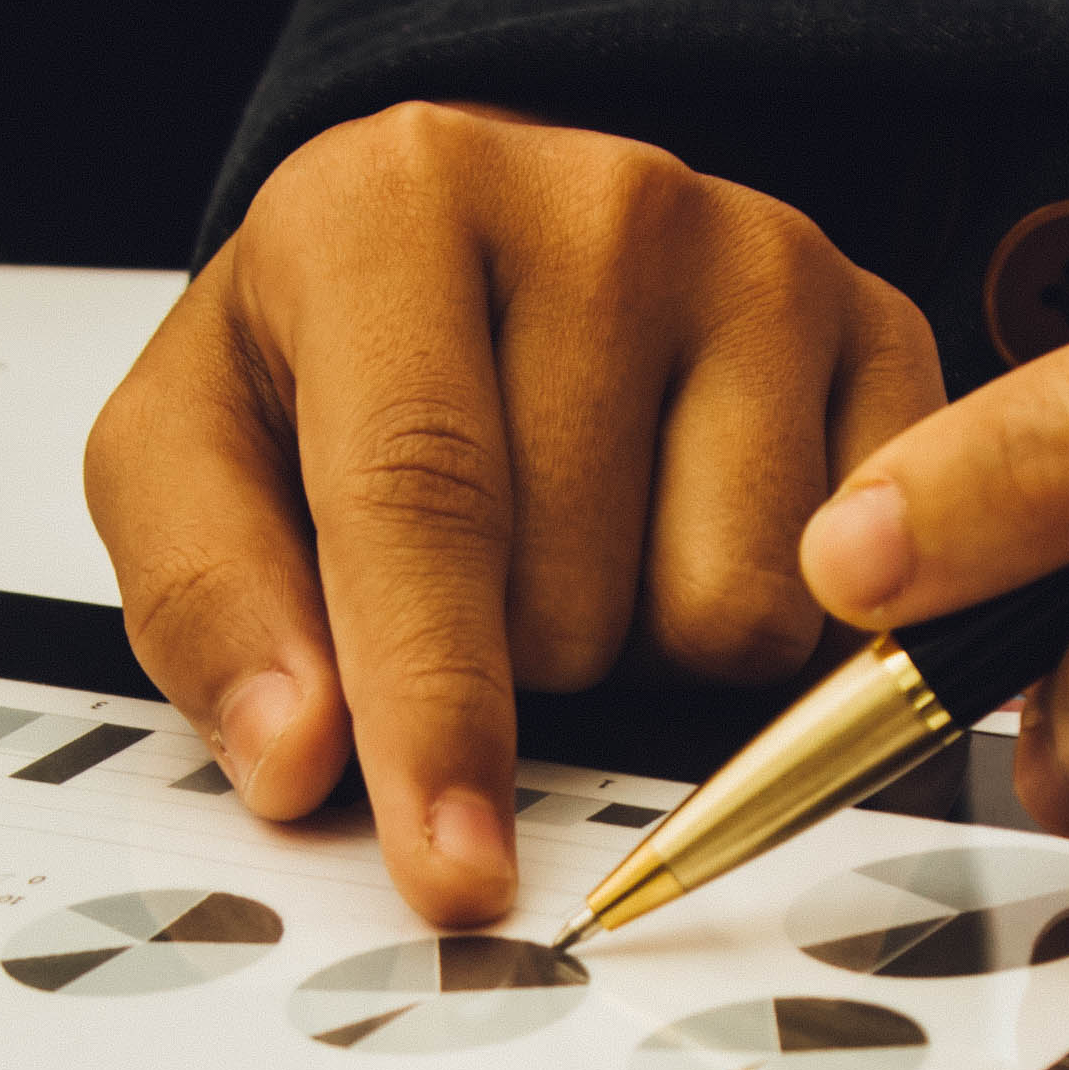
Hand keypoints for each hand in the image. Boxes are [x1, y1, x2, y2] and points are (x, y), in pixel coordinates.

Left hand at [90, 103, 942, 922]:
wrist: (481, 232)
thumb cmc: (330, 354)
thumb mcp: (187, 448)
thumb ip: (208, 602)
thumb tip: (297, 757)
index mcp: (396, 200)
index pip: (424, 497)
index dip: (435, 708)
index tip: (452, 869)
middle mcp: (603, 202)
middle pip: (578, 597)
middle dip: (516, 666)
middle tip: (478, 577)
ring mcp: (764, 257)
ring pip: (730, 614)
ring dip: (643, 648)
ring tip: (585, 543)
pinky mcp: (881, 323)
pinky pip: (846, 599)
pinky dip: (766, 624)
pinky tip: (691, 533)